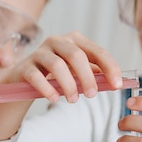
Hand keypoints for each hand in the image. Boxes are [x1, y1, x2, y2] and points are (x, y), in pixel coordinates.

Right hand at [0, 31, 122, 102]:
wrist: (24, 79)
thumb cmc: (55, 75)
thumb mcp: (77, 72)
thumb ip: (94, 74)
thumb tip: (115, 82)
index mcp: (74, 41)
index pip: (97, 51)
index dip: (109, 67)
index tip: (117, 85)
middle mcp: (57, 42)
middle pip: (76, 55)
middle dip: (87, 77)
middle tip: (92, 95)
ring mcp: (39, 52)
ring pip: (57, 65)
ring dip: (68, 85)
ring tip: (73, 100)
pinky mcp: (25, 66)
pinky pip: (37, 76)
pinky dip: (48, 89)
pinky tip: (54, 99)